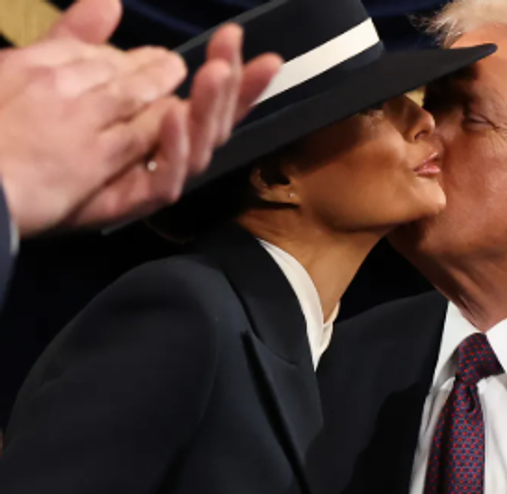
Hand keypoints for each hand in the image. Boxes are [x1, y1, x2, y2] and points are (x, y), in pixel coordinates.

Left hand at [0, 0, 281, 235]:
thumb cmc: (26, 133)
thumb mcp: (58, 72)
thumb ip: (86, 39)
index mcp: (155, 126)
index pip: (205, 98)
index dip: (229, 73)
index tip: (239, 38)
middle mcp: (162, 154)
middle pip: (212, 123)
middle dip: (229, 86)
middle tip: (230, 51)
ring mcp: (150, 178)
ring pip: (198, 149)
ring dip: (208, 109)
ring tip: (213, 73)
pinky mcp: (133, 200)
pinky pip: (165, 181)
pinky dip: (173, 150)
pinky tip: (172, 113)